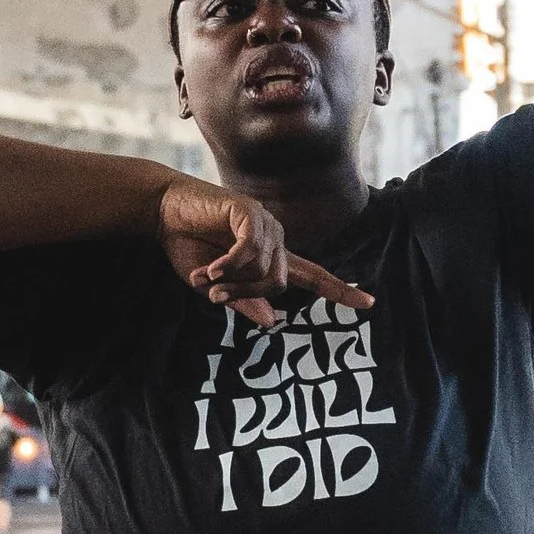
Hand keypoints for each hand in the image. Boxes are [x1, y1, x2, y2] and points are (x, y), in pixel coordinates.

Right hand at [155, 181, 373, 328]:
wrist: (164, 213)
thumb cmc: (188, 247)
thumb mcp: (215, 286)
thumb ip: (243, 302)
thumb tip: (271, 321)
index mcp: (271, 258)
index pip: (315, 276)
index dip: (340, 291)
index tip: (369, 303)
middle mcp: (275, 240)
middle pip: (280, 283)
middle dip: (247, 294)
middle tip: (216, 294)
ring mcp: (264, 223)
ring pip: (265, 269)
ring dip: (232, 280)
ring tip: (207, 274)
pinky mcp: (249, 211)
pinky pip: (250, 250)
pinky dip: (230, 264)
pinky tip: (212, 268)